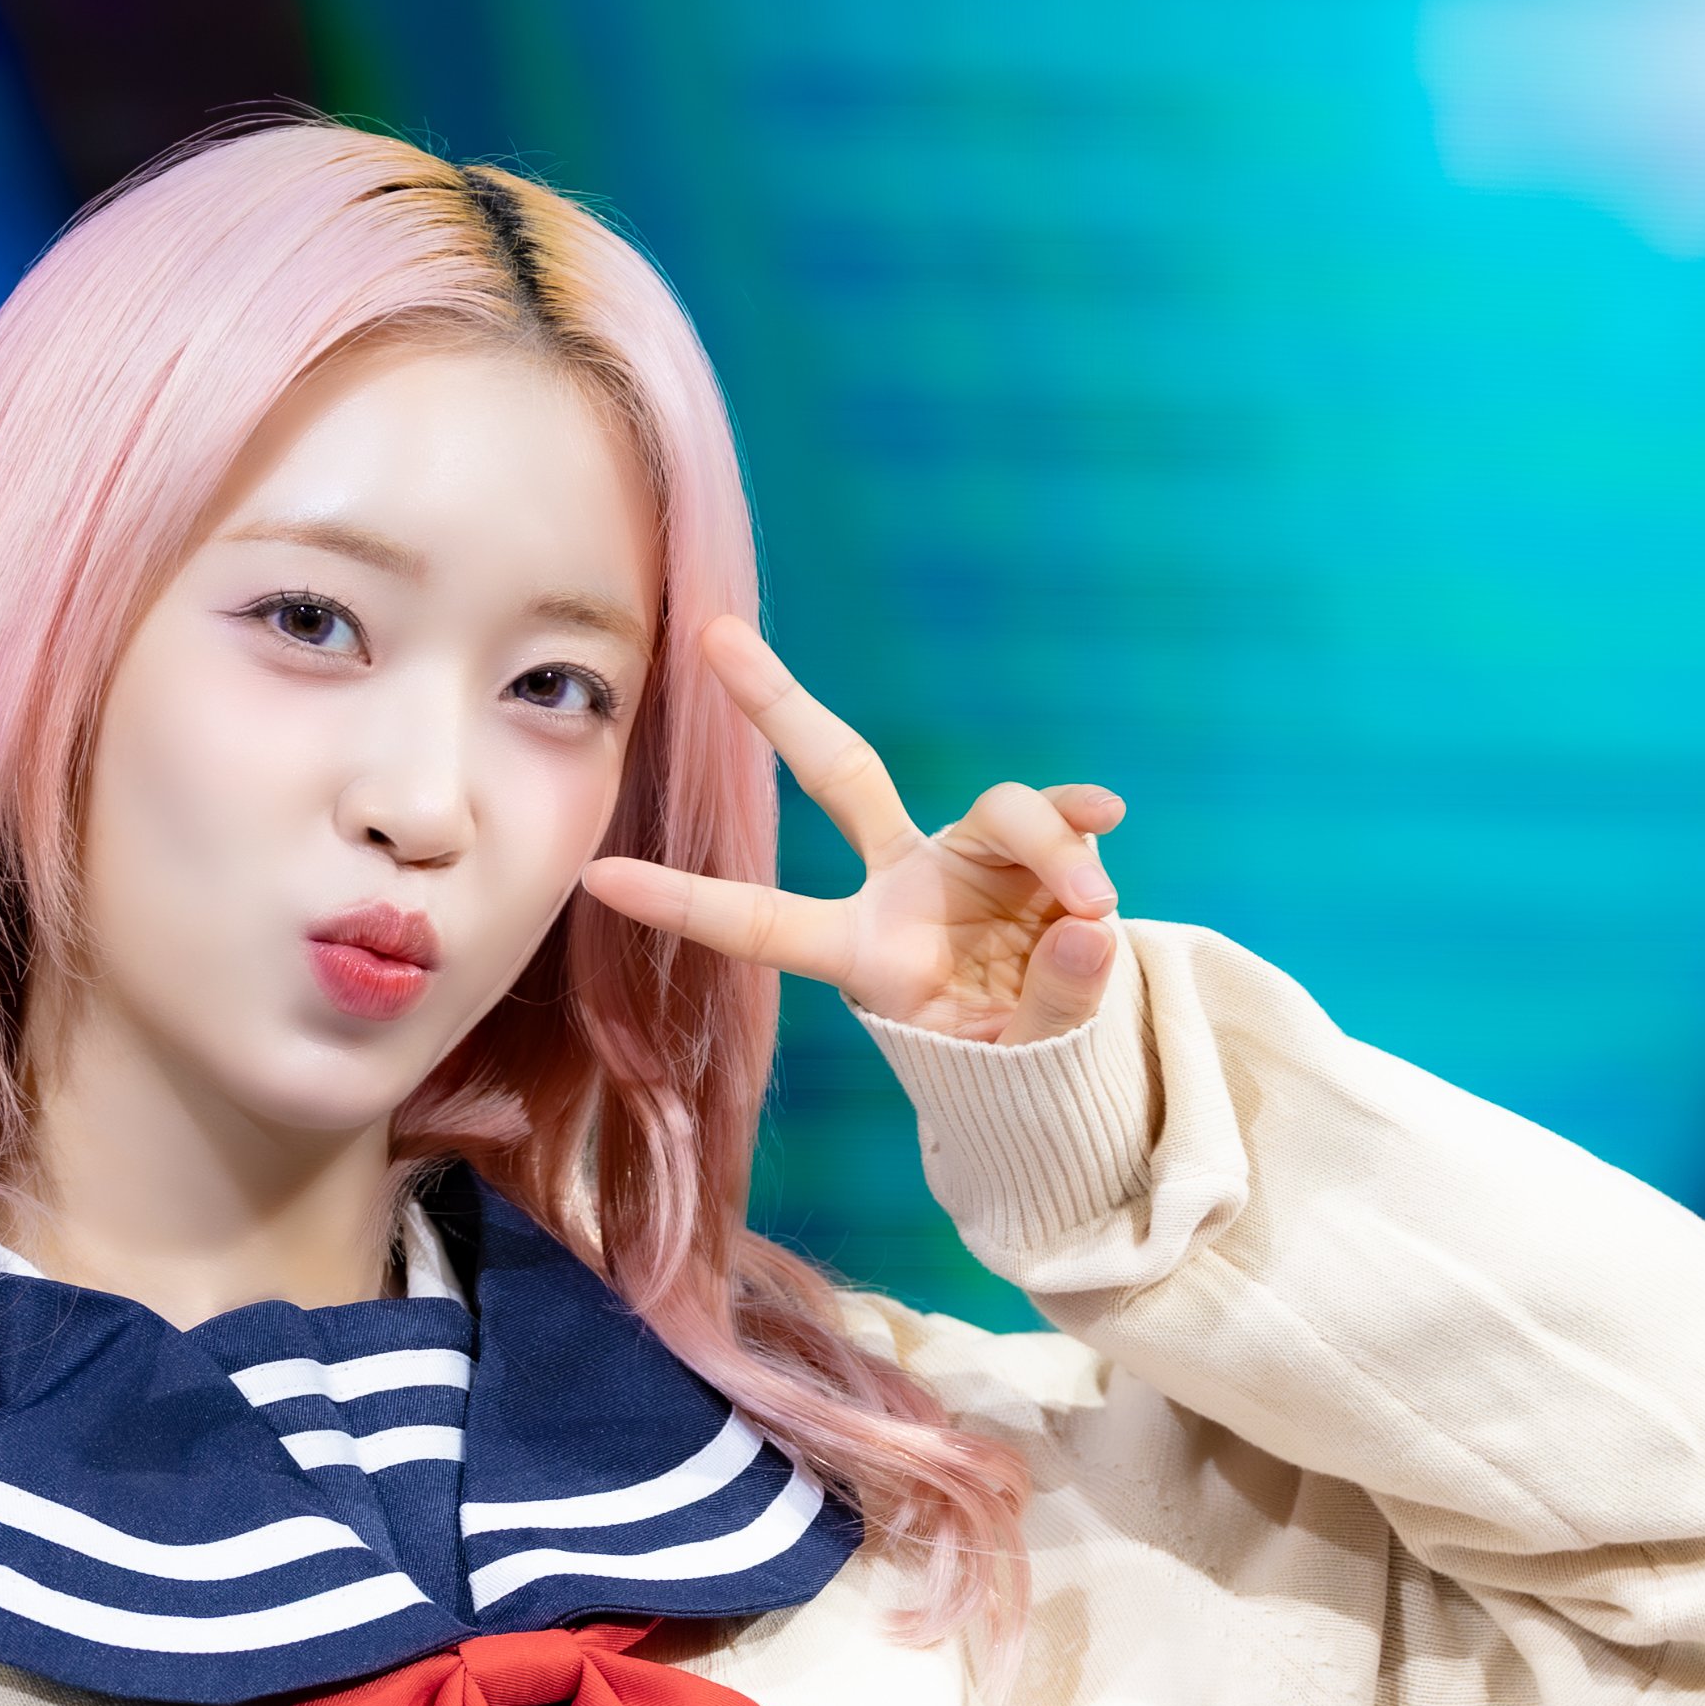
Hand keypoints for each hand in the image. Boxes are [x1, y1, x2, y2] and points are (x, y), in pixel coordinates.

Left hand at [582, 616, 1128, 1044]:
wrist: (1066, 1063)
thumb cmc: (1015, 1069)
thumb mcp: (1022, 1063)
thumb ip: (1052, 1002)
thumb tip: (1086, 926)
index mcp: (863, 954)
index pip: (762, 922)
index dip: (683, 902)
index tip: (596, 877)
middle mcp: (903, 887)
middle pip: (840, 773)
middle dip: (779, 703)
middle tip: (713, 636)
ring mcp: (967, 860)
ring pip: (997, 810)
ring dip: (1048, 848)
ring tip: (1089, 905)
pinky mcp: (1035, 850)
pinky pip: (1060, 821)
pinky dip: (1081, 828)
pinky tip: (1108, 820)